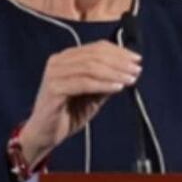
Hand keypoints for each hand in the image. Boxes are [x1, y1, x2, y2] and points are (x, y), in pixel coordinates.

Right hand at [18, 41, 140, 164]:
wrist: (45, 134)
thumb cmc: (67, 113)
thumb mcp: (92, 95)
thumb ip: (106, 81)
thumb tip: (128, 70)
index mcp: (66, 58)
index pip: (96, 47)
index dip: (119, 52)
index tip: (136, 59)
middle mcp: (59, 61)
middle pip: (95, 55)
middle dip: (119, 62)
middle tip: (136, 70)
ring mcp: (54, 74)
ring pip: (91, 67)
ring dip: (114, 72)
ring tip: (130, 79)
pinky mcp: (54, 88)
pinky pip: (84, 83)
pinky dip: (103, 84)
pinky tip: (117, 87)